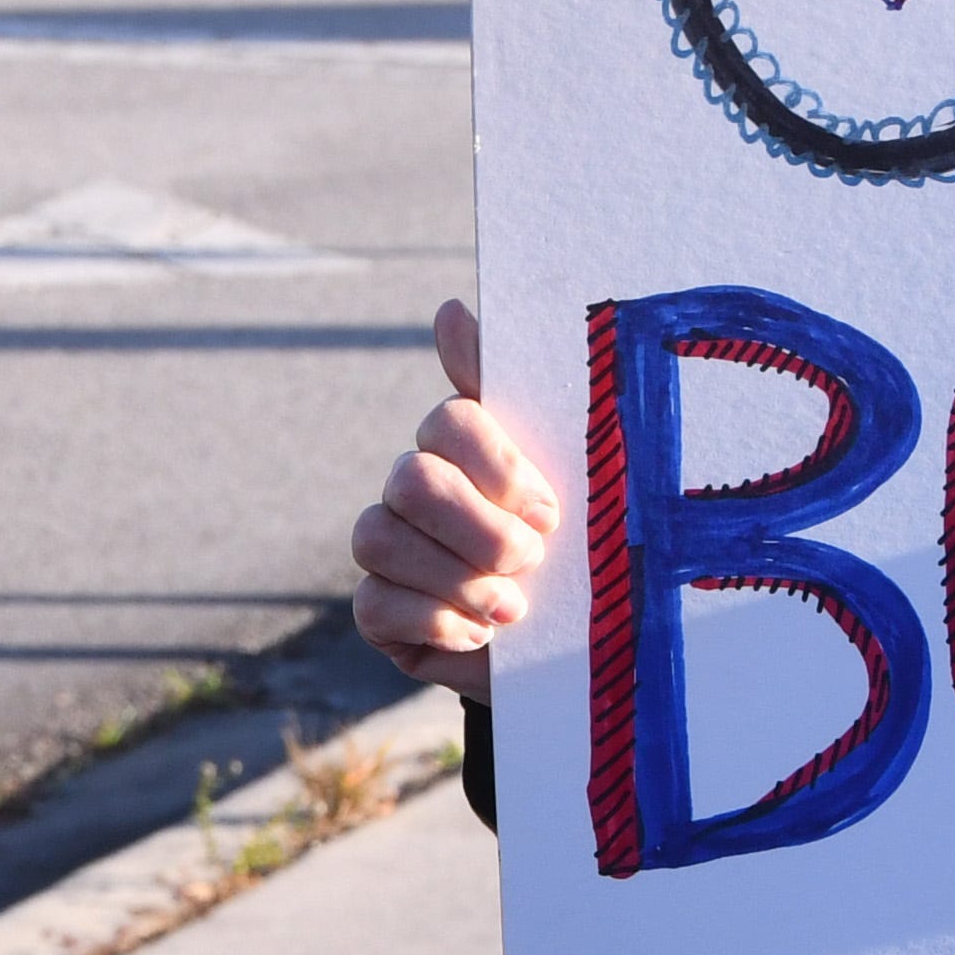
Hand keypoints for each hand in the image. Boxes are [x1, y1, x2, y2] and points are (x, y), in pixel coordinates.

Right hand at [350, 300, 560, 703]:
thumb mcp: (574, 474)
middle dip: (479, 529)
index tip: (550, 510)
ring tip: (514, 608)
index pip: (450, 423)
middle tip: (534, 559)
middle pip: (411, 480)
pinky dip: (435, 621)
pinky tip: (479, 635)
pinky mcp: (381, 613)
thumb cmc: (580, 551)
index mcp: (463, 448)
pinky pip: (373, 605)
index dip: (497, 466)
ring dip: (458, 579)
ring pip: (379, 538)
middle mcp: (416, 489)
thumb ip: (516, 392)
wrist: (581, 646)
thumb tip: (451, 308)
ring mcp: (391, 550)